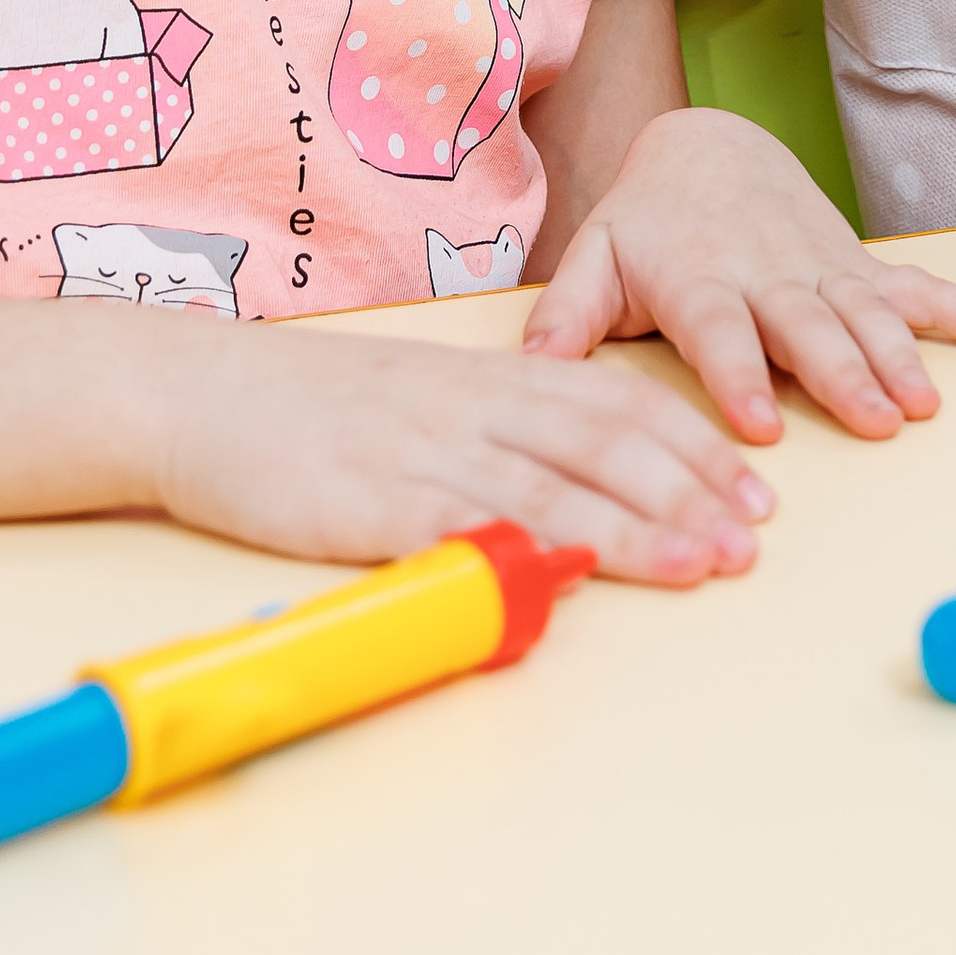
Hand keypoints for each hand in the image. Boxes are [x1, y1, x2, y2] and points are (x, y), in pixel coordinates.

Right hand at [149, 315, 774, 580]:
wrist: (200, 393)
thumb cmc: (309, 406)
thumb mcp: (418, 399)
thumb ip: (493, 431)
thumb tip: (569, 486)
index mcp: (487, 376)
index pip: (614, 401)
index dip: (691, 442)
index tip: (753, 483)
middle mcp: (472, 405)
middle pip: (607, 440)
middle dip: (692, 488)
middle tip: (756, 532)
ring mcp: (427, 452)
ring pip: (557, 485)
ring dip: (640, 528)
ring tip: (703, 562)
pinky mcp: (377, 503)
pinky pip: (465, 525)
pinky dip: (525, 549)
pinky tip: (572, 578)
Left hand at [523, 106, 955, 442]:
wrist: (709, 147)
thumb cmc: (646, 221)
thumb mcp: (595, 256)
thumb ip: (565, 314)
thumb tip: (531, 369)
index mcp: (700, 277)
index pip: (720, 331)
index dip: (739, 375)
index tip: (759, 426)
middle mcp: (769, 273)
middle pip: (808, 326)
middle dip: (842, 372)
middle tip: (876, 421)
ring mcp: (823, 268)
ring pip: (868, 312)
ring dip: (901, 355)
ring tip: (926, 403)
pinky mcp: (859, 267)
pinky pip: (922, 287)